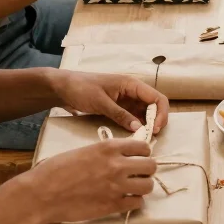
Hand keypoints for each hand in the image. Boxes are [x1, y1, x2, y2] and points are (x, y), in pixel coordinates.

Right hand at [26, 138, 156, 223]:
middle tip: (138, 174)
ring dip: (143, 186)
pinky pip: (137, 203)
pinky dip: (134, 202)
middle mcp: (117, 165)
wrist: (42, 194)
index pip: (143, 147)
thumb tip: (121, 155)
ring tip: (133, 188)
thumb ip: (105, 153)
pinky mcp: (112, 205)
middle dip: (146, 170)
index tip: (139, 157)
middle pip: (151, 165)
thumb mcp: (84, 151)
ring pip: (148, 185)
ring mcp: (117, 186)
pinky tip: (125, 200)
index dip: (143, 153)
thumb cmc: (56, 170)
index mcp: (109, 148)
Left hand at [51, 70, 169, 133]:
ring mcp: (127, 100)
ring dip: (146, 125)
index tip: (155, 130)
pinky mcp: (120, 107)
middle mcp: (133, 91)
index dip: (161, 114)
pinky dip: (136, 126)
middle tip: (150, 137)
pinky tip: (133, 135)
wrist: (63, 87)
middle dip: (156, 121)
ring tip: (142, 138)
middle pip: (154, 106)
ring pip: (145, 113)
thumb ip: (120, 115)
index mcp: (132, 84)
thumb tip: (139, 128)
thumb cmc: (81, 89)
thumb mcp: (101, 102)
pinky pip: (134, 117)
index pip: (157, 98)